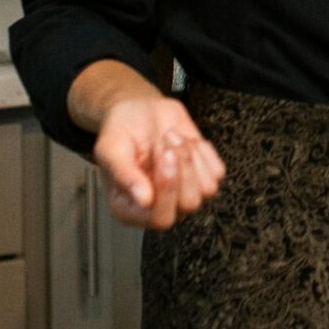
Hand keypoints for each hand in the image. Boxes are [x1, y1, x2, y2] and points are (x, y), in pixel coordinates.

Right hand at [87, 88, 224, 230]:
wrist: (139, 109)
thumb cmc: (121, 130)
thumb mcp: (111, 148)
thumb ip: (125, 175)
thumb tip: (144, 200)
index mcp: (131, 209)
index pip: (161, 218)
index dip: (168, 189)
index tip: (165, 156)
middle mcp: (159, 206)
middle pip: (189, 204)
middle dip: (182, 168)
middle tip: (165, 141)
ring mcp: (183, 194)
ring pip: (207, 190)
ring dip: (191, 157)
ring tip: (170, 136)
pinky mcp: (202, 177)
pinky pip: (217, 173)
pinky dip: (204, 151)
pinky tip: (185, 141)